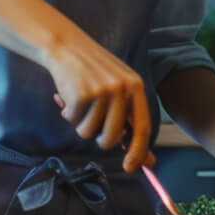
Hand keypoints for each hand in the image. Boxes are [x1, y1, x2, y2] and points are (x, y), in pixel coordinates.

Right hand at [41, 31, 153, 172]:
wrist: (66, 46)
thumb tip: (148, 159)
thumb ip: (130, 120)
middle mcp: (122, 88)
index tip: (130, 167)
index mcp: (136, 86)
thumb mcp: (117, 88)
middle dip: (99, 139)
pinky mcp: (82, 94)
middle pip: (112, 137)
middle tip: (90, 123)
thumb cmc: (93, 72)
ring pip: (89, 132)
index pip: (143, 128)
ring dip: (79, 123)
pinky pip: (73, 121)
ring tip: (78, 103)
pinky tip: (67, 96)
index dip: (138, 152)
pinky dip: (67, 113)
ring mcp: (102, 91)